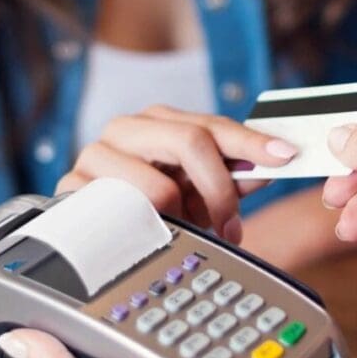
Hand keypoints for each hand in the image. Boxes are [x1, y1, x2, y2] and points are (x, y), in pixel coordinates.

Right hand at [58, 105, 296, 243]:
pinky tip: (147, 236)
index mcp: (157, 121)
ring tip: (178, 231)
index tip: (284, 156)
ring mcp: (96, 154)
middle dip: (221, 188)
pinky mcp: (72, 188)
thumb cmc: (148, 206)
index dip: (251, 142)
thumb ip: (232, 178)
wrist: (88, 229)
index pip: (211, 125)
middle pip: (190, 141)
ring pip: (159, 185)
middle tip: (231, 225)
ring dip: (181, 216)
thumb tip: (269, 167)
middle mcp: (126, 128)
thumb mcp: (195, 192)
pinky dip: (145, 230)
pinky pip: (122, 215)